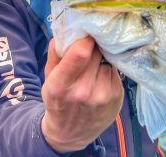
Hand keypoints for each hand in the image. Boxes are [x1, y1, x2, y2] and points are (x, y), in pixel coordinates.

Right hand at [41, 37, 123, 151]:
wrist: (70, 133)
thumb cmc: (58, 101)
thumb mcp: (49, 78)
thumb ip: (55, 55)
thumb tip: (64, 31)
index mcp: (61, 85)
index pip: (81, 52)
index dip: (86, 38)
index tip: (85, 32)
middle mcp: (84, 91)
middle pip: (96, 52)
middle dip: (94, 44)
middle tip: (91, 42)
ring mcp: (103, 95)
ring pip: (108, 59)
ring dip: (102, 56)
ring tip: (95, 63)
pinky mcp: (117, 96)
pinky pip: (115, 70)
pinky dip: (109, 68)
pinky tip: (101, 74)